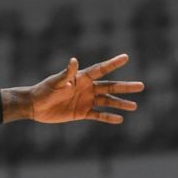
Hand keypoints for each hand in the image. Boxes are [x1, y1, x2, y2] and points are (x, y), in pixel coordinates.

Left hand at [17, 53, 144, 124]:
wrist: (36, 106)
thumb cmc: (45, 90)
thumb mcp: (56, 82)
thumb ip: (67, 73)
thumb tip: (74, 61)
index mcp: (82, 78)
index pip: (101, 69)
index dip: (113, 63)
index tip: (126, 57)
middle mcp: (87, 88)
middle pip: (110, 87)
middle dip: (125, 87)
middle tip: (141, 86)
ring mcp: (86, 101)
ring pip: (107, 101)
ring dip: (120, 104)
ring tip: (135, 106)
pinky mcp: (82, 113)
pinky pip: (98, 115)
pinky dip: (109, 117)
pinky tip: (120, 119)